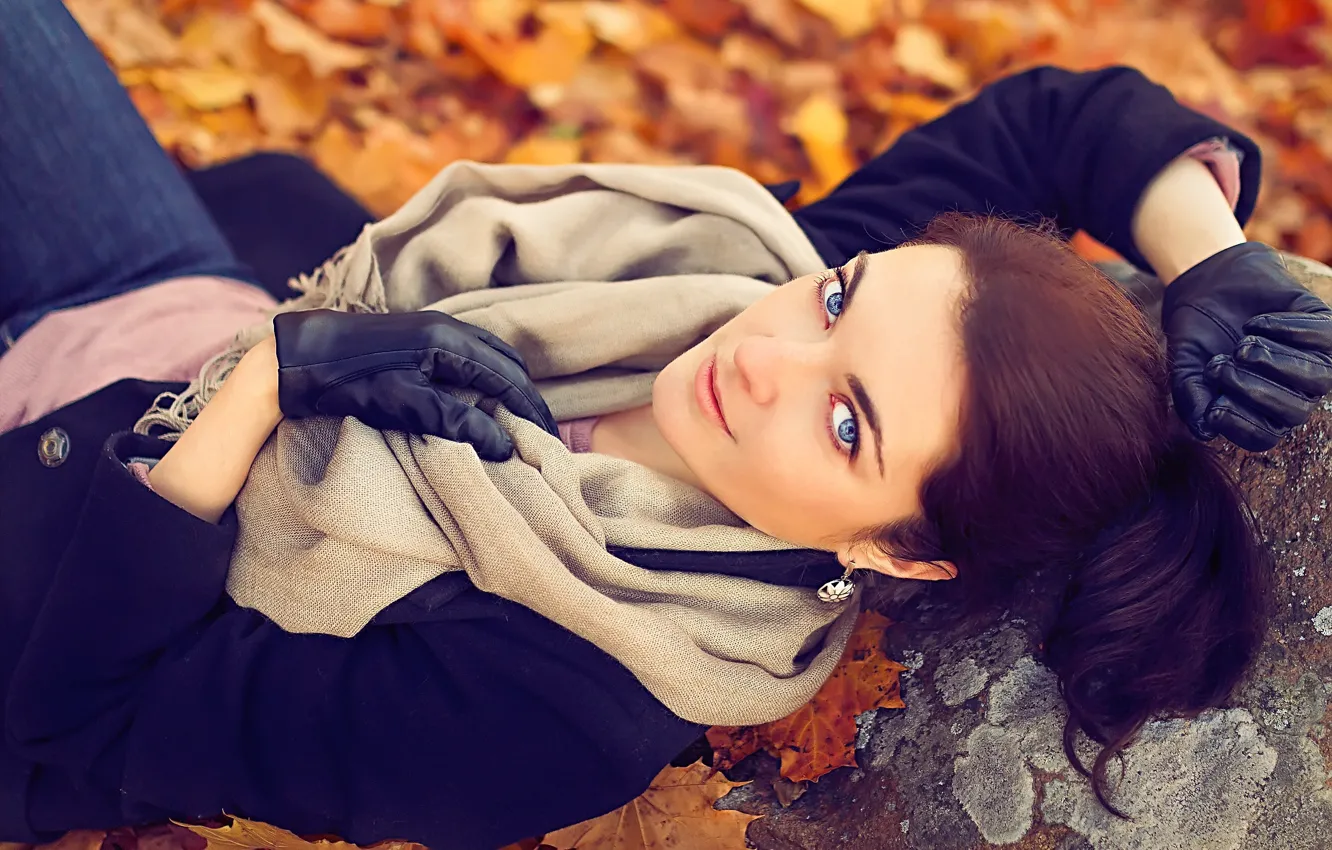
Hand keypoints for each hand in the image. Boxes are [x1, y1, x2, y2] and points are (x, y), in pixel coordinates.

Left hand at [272, 309, 558, 460]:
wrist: (296, 356)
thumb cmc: (347, 381)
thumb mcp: (403, 405)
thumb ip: (456, 423)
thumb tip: (504, 446)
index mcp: (450, 341)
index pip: (510, 377)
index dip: (532, 411)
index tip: (549, 441)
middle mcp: (449, 327)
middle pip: (508, 363)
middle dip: (527, 398)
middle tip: (540, 435)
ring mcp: (434, 328)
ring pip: (491, 357)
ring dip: (509, 387)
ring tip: (516, 422)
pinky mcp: (420, 336)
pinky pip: (472, 354)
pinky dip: (489, 377)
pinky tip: (484, 400)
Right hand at [1163, 242, 1331, 450]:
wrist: (1207, 285)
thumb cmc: (1197, 333)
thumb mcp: (1185, 366)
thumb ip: (1191, 396)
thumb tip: (1203, 430)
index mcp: (1258, 409)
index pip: (1264, 436)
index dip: (1242, 426)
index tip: (1214, 407)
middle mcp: (1291, 390)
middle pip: (1295, 412)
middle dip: (1255, 391)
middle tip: (1219, 365)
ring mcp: (1312, 360)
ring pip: (1320, 379)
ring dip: (1277, 363)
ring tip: (1243, 343)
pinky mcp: (1324, 326)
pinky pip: (1326, 338)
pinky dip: (1290, 331)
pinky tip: (1255, 323)